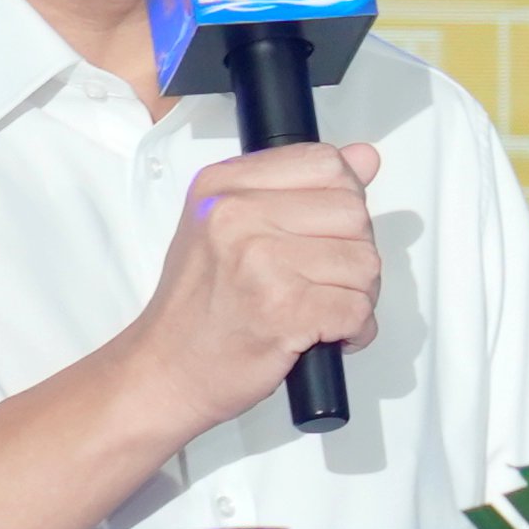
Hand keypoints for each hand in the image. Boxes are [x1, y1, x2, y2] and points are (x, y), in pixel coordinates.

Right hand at [121, 139, 383, 439]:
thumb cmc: (197, 307)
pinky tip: (326, 334)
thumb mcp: (230, 226)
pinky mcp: (283, 311)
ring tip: (322, 308)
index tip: (327, 231)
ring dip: (357, 294)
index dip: (343, 201)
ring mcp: (261, 263)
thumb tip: (364, 158)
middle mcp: (238, 215)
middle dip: (354, 252)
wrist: (164, 370)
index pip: (326, 163)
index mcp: (223, 185)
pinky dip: (354, 330)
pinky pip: (358, 309)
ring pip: (363, 262)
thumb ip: (298, 188)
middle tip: (325, 279)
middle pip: (353, 213)